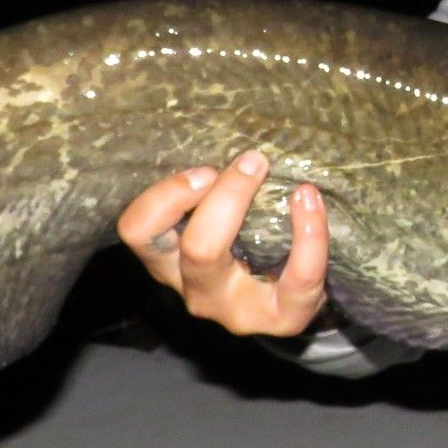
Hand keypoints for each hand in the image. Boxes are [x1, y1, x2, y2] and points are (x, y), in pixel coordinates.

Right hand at [116, 150, 330, 335]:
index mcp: (169, 260)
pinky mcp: (283, 320)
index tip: (205, 169)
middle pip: (195, 248)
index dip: (166, 196)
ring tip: (290, 184)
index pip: (137, 231)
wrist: (291, 295)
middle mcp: (195, 290)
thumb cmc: (248, 242)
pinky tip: (311, 200)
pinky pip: (299, 278)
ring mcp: (236, 311)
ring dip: (266, 220)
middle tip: (253, 161)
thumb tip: (224, 127)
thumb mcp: (215, 217)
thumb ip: (206, 188)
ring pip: (254, 273)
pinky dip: (310, 235)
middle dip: (227, 196)